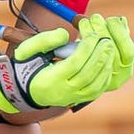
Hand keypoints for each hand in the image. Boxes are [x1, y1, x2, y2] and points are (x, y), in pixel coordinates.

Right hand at [0, 14, 133, 114]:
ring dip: (105, 65)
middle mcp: (63, 92)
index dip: (86, 48)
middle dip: (99, 55)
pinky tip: (108, 62)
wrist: (23, 89)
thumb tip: (66, 34)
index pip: (74, 64)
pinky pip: (97, 90)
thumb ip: (45, 39)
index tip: (92, 34)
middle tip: (107, 39)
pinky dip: (105, 76)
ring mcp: (72, 98)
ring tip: (110, 48)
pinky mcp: (79, 100)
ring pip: (95, 85)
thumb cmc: (27, 66)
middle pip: (88, 74)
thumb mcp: (28, 50)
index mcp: (50, 80)